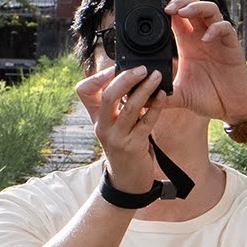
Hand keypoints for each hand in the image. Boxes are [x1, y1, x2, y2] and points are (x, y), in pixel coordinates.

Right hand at [75, 60, 165, 191]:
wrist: (127, 180)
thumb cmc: (124, 146)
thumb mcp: (113, 125)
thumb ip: (117, 104)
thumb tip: (131, 76)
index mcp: (96, 118)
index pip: (84, 91)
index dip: (97, 76)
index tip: (115, 66)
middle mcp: (102, 126)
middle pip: (108, 95)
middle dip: (126, 78)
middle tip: (142, 69)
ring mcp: (117, 138)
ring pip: (130, 107)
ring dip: (145, 89)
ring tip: (157, 76)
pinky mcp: (133, 146)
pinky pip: (146, 122)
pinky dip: (156, 106)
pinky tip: (163, 96)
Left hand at [155, 0, 246, 123]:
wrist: (231, 108)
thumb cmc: (207, 97)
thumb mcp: (179, 95)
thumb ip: (162, 93)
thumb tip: (141, 100)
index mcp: (187, 42)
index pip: (176, 14)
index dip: (167, 0)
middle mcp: (201, 36)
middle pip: (192, 5)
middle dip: (179, 1)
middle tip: (166, 7)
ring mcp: (217, 39)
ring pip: (209, 9)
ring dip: (195, 7)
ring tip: (182, 13)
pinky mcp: (231, 45)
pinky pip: (226, 28)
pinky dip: (216, 29)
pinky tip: (205, 38)